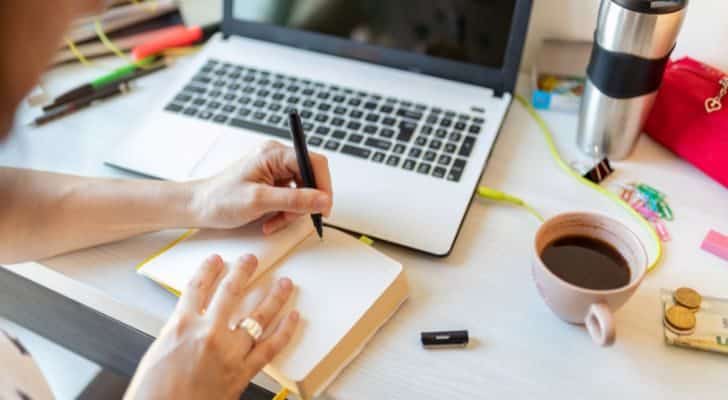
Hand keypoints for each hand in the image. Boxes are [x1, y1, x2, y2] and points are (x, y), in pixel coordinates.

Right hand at [124, 254, 298, 399]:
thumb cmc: (154, 393)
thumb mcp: (157, 353)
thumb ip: (178, 333)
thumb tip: (190, 324)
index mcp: (181, 325)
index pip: (197, 287)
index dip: (208, 270)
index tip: (216, 261)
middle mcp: (208, 333)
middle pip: (230, 292)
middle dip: (243, 271)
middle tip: (251, 260)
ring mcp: (229, 351)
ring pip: (259, 316)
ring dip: (274, 296)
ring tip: (284, 283)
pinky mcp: (243, 371)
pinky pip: (271, 347)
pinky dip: (285, 330)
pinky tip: (293, 317)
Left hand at [190, 141, 332, 233]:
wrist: (198, 207)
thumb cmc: (219, 199)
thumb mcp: (259, 201)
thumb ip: (294, 199)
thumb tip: (322, 199)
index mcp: (274, 154)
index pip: (314, 162)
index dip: (323, 185)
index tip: (323, 208)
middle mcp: (276, 158)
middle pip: (310, 179)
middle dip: (304, 203)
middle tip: (293, 218)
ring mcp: (275, 171)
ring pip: (302, 192)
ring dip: (292, 212)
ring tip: (274, 222)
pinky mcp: (272, 184)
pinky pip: (291, 198)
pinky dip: (285, 213)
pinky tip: (270, 220)